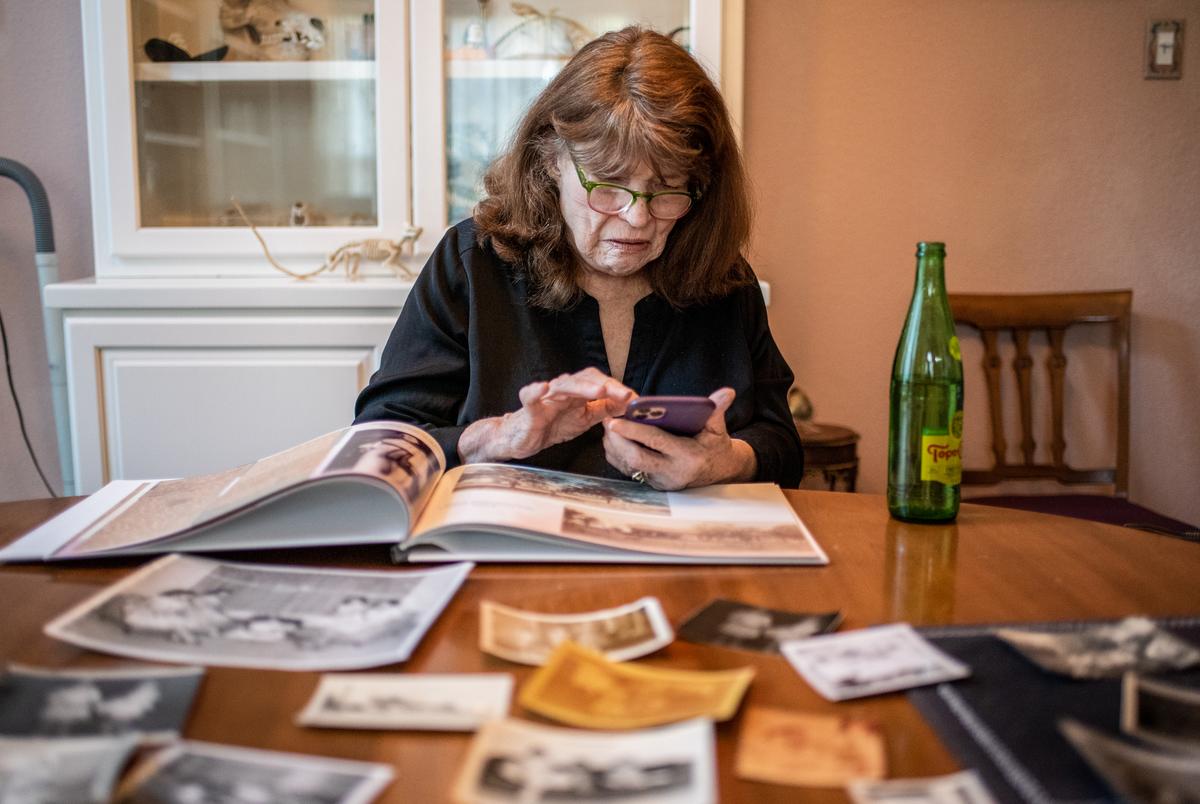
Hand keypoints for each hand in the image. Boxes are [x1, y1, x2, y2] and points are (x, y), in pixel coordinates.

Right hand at [458, 368, 634, 463]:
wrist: (519, 439)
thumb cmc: (551, 425)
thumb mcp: (583, 419)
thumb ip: (603, 410)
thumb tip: (629, 403)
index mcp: (578, 394)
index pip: (600, 383)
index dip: (618, 389)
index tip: (635, 399)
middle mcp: (563, 391)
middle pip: (585, 380)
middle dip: (606, 385)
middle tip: (624, 394)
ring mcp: (545, 398)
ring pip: (564, 386)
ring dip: (582, 386)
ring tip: (599, 390)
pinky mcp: (528, 409)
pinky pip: (530, 397)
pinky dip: (535, 391)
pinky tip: (543, 388)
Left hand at [602, 387, 757, 489]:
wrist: (719, 474)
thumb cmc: (715, 447)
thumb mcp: (718, 429)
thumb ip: (717, 410)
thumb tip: (727, 392)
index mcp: (688, 456)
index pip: (656, 442)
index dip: (633, 431)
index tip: (615, 420)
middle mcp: (672, 471)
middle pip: (636, 458)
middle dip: (617, 440)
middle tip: (607, 421)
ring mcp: (661, 481)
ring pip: (629, 466)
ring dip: (614, 447)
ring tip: (608, 428)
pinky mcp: (653, 484)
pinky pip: (629, 471)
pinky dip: (618, 456)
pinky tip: (614, 441)